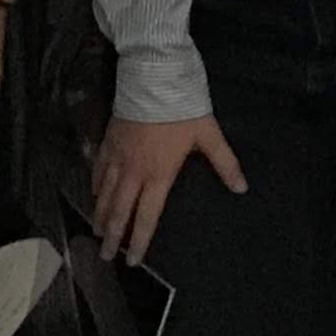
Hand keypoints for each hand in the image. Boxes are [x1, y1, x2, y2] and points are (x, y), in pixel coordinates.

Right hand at [87, 112, 243, 266]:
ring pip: (104, 193)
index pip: (147, 216)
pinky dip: (94, 186)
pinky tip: (93, 194)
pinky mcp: (109, 140)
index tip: (132, 260)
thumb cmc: (183, 107)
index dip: (139, 240)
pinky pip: (98, 169)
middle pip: (120, 211)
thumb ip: (225, 163)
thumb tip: (242, 188)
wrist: (154, 76)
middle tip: (105, 256)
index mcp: (159, 175)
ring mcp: (118, 155)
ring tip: (96, 232)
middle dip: (112, 236)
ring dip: (100, 215)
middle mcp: (134, 171)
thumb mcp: (209, 134)